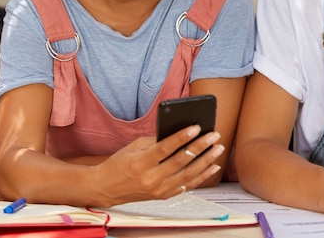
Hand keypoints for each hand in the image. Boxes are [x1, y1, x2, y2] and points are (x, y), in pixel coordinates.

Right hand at [90, 125, 223, 205]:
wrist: (106, 188)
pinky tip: (212, 166)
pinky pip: (186, 186)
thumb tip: (178, 132)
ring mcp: (158, 190)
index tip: (196, 127)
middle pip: (181, 162)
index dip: (182, 138)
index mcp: (140, 163)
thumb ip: (155, 141)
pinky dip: (202, 176)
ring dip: (206, 161)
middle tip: (213, 136)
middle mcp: (150, 179)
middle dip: (200, 147)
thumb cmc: (118, 164)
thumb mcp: (132, 147)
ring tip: (218, 149)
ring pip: (188, 175)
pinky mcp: (163, 196)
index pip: (165, 149)